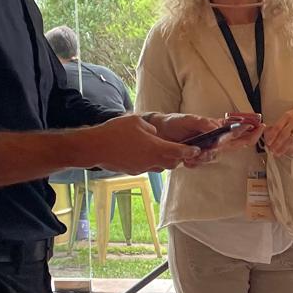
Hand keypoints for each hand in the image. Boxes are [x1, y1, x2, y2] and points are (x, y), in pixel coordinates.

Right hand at [80, 114, 197, 172]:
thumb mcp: (137, 121)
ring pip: (160, 166)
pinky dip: (150, 162)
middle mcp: (151, 160)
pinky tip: (143, 153)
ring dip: (164, 160)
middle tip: (180, 150)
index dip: (189, 151)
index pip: (179, 152)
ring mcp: (142, 167)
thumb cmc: (116, 131)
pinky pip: (147, 167)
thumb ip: (150, 127)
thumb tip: (155, 133)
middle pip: (172, 163)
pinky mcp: (133, 171)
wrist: (95, 147)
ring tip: (162, 150)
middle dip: (178, 157)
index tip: (196, 150)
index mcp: (156, 147)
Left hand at [145, 111, 262, 166]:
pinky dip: (194, 162)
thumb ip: (204, 124)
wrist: (158, 132)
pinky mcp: (195, 158)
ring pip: (214, 157)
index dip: (251, 131)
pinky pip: (200, 163)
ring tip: (191, 152)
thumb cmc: (175, 122)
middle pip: (232, 147)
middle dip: (224, 147)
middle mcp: (215, 139)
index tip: (261, 127)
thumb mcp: (189, 119)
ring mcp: (206, 150)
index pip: (238, 131)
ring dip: (204, 156)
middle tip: (210, 146)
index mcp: (217, 128)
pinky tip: (186, 159)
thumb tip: (217, 128)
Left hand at [263, 103, 292, 155]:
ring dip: (285, 147)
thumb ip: (279, 124)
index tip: (268, 142)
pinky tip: (292, 152)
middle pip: (285, 134)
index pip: (278, 126)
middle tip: (272, 150)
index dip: (272, 135)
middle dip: (278, 143)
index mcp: (287, 116)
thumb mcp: (287, 116)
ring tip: (279, 153)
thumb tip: (268, 132)